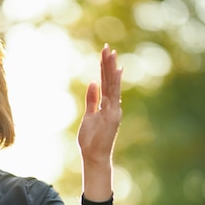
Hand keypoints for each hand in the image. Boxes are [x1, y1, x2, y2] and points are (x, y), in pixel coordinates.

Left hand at [77, 44, 122, 166]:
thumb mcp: (88, 116)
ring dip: (111, 69)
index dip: (104, 69)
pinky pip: (114, 95)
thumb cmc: (91, 140)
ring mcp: (114, 109)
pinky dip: (115, 82)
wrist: (94, 156)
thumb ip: (92, 99)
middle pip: (110, 81)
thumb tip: (93, 82)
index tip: (104, 55)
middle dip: (108, 64)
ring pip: (112, 85)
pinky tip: (116, 70)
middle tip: (107, 47)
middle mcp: (112, 105)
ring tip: (111, 53)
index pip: (105, 83)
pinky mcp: (113, 115)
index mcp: (106, 105)